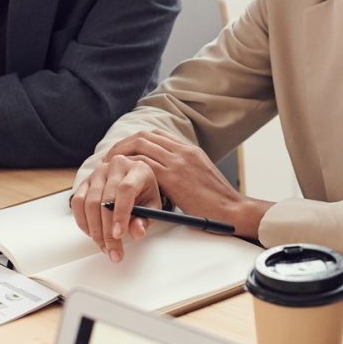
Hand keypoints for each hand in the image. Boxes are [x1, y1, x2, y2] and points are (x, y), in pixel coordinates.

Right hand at [71, 154, 160, 261]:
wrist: (133, 182)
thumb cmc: (144, 195)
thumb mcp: (152, 207)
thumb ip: (146, 220)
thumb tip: (136, 232)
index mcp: (137, 169)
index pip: (125, 190)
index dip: (121, 214)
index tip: (119, 235)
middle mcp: (116, 167)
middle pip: (105, 200)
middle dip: (107, 231)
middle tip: (113, 251)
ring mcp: (98, 173)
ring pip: (89, 203)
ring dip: (95, 230)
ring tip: (105, 247)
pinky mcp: (84, 182)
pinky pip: (78, 203)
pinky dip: (83, 222)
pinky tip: (93, 234)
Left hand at [106, 129, 270, 240]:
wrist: (232, 210)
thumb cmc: (218, 202)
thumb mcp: (201, 177)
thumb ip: (184, 171)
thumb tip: (166, 178)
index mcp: (190, 150)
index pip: (157, 134)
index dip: (136, 140)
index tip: (124, 151)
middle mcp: (183, 151)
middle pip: (144, 136)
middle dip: (123, 144)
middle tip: (110, 157)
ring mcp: (178, 162)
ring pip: (141, 146)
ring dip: (121, 154)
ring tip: (110, 167)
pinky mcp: (174, 177)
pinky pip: (143, 165)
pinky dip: (128, 168)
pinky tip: (120, 178)